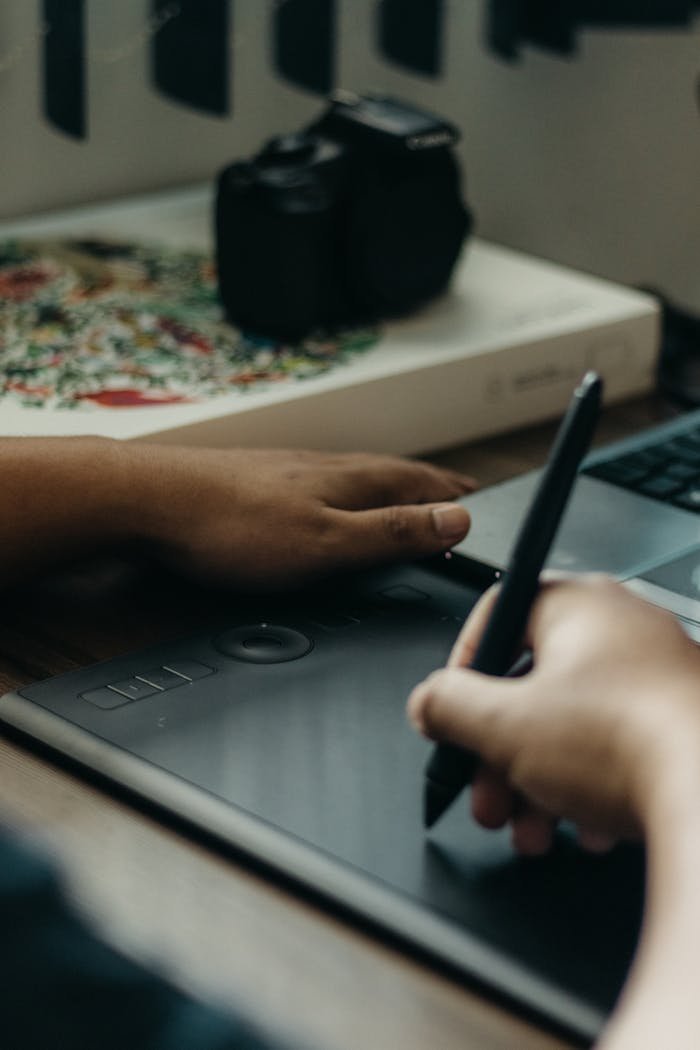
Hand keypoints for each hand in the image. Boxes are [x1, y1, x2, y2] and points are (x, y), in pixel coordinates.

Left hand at [125, 444, 474, 588]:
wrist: (148, 500)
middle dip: (428, 486)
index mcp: (352, 482)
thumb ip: (392, 532)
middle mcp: (325, 467)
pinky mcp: (258, 480)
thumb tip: (456, 519)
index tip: (480, 501)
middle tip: (454, 495)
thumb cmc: (231, 525)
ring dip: (390, 486)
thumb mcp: (326, 543)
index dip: (452, 496)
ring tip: (405, 497)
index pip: (421, 484)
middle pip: (393, 474)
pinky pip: (322, 482)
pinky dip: (347, 492)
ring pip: (357, 475)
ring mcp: (290, 471)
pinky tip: (331, 501)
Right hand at [408, 575, 699, 851]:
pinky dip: (591, 789)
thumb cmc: (626, 744)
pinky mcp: (684, 720)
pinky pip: (619, 748)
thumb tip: (429, 701)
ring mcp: (660, 675)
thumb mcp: (502, 726)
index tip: (455, 708)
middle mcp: (626, 628)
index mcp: (580, 604)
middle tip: (487, 793)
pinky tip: (585, 829)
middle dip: (500, 754)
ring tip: (532, 829)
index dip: (465, 666)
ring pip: (575, 726)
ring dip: (538, 784)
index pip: (500, 615)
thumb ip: (449, 706)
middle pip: (534, 685)